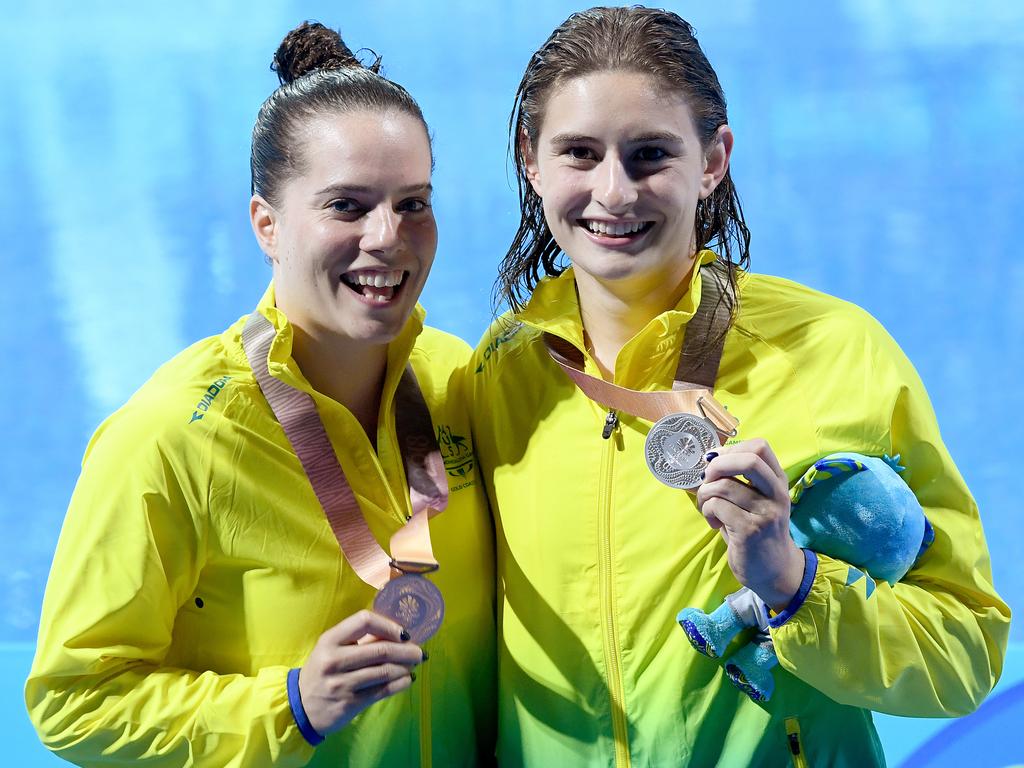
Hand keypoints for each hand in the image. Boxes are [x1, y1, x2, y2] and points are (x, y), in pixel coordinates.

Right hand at [298, 610, 424, 735]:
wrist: (299, 707)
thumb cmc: (321, 672)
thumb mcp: (331, 650)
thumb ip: (358, 641)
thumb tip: (397, 634)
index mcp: (330, 640)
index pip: (364, 621)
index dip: (388, 624)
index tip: (403, 632)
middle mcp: (334, 660)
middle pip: (380, 650)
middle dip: (406, 650)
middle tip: (420, 651)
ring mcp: (341, 684)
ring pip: (385, 672)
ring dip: (406, 667)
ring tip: (415, 664)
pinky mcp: (349, 704)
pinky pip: (383, 691)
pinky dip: (401, 684)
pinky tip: (408, 680)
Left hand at [696, 438, 804, 611]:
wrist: (775, 571)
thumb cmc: (758, 531)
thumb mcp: (757, 500)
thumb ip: (739, 479)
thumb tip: (708, 459)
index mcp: (777, 481)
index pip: (760, 447)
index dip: (732, 450)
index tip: (717, 463)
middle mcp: (776, 494)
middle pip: (748, 460)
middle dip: (718, 465)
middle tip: (708, 480)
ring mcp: (765, 512)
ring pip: (723, 486)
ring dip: (705, 494)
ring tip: (708, 508)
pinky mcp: (749, 530)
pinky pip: (717, 506)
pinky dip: (707, 511)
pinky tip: (714, 523)